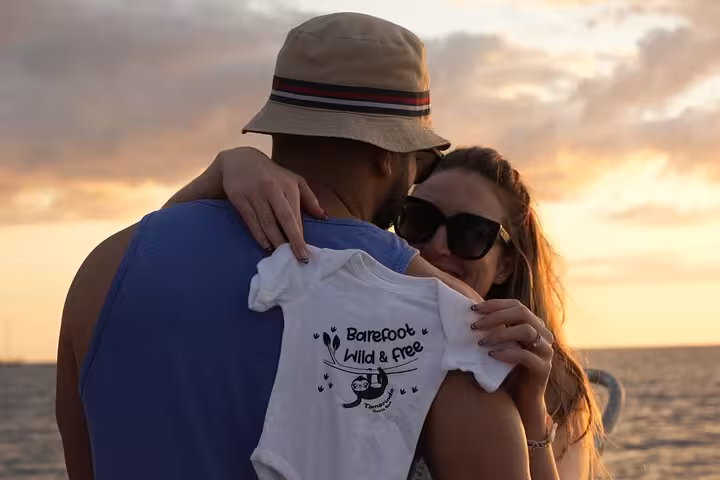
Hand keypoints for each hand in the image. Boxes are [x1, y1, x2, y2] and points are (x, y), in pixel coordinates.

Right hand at [215, 147, 325, 260]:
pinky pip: (251, 220)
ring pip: (267, 222)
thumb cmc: (272, 174)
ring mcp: (255, 193)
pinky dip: (259, 235)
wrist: (239, 160)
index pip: (296, 214)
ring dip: (276, 241)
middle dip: (293, 240)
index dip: (301, 234)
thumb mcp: (293, 180)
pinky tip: (266, 246)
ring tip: (283, 256)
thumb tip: (323, 216)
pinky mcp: (240, 198)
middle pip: (285, 219)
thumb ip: (309, 198)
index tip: (307, 251)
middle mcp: (272, 189)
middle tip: (300, 258)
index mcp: (288, 185)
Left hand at [470, 298, 553, 437]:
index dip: (495, 304)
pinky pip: (526, 355)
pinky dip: (507, 353)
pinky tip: (491, 355)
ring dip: (500, 333)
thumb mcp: (500, 345)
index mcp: (534, 325)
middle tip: (474, 326)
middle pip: (522, 313)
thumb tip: (469, 313)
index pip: (516, 305)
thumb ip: (494, 329)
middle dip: (495, 316)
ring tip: (481, 341)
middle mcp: (543, 335)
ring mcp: (546, 352)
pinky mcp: (543, 369)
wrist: (519, 402)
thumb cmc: (505, 371)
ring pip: (526, 331)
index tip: (473, 309)